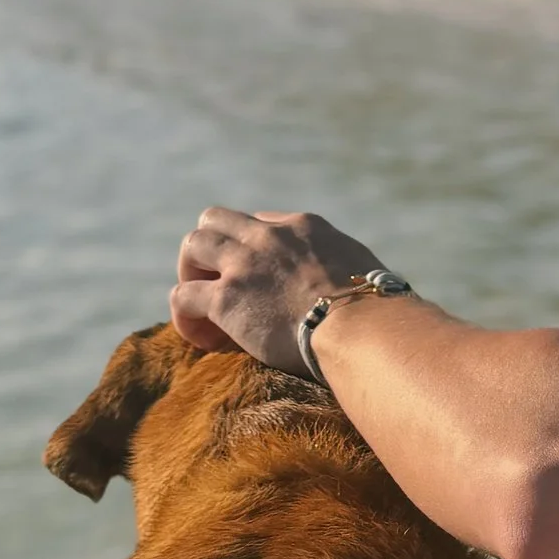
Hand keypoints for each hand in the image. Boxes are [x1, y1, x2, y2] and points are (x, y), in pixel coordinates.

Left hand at [171, 208, 382, 370]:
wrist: (363, 328)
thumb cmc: (375, 313)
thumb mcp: (363, 271)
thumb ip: (345, 270)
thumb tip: (354, 289)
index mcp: (303, 227)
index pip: (259, 222)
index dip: (251, 249)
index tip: (260, 280)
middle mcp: (268, 236)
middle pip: (215, 219)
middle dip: (210, 250)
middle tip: (221, 285)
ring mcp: (244, 264)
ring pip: (192, 245)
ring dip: (191, 274)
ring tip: (205, 309)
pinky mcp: (226, 298)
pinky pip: (183, 297)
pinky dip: (186, 318)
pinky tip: (204, 339)